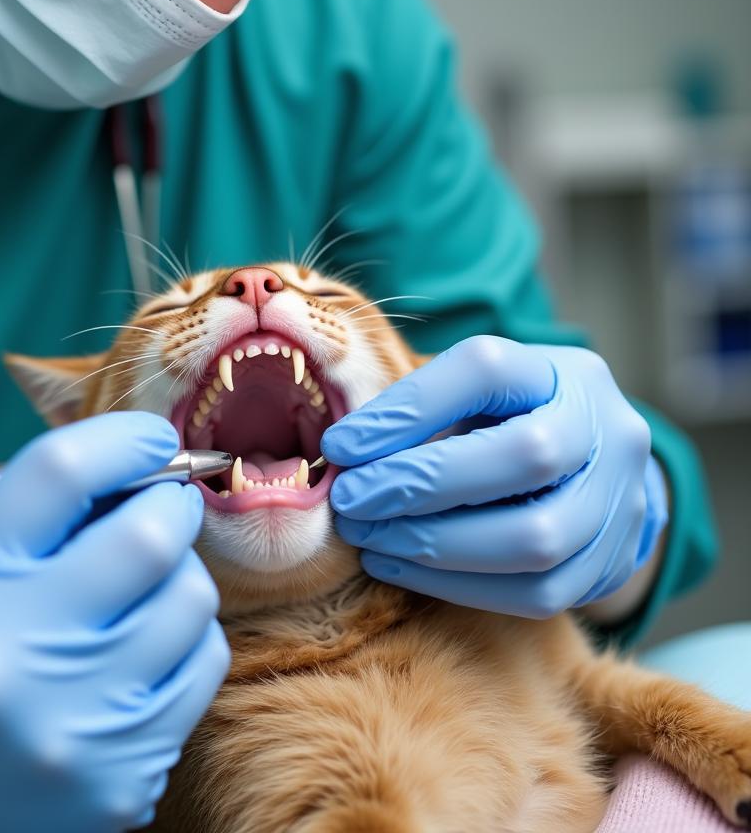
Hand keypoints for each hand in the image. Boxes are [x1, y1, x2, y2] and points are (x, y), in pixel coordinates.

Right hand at [0, 413, 228, 832]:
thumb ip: (37, 511)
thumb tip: (142, 463)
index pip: (59, 473)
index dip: (123, 438)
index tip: (150, 437)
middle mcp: (4, 657)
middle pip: (147, 536)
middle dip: (171, 505)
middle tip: (164, 507)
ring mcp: (69, 726)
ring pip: (190, 597)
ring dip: (180, 576)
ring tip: (141, 591)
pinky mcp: (120, 776)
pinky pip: (203, 663)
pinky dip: (185, 639)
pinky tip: (142, 652)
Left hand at [322, 336, 668, 619]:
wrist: (592, 472)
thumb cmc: (506, 424)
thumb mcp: (470, 396)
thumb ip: (417, 412)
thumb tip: (343, 453)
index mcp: (563, 371)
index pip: (488, 370)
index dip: (408, 409)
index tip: (340, 445)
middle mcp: (606, 429)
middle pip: (526, 455)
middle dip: (421, 484)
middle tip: (350, 501)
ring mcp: (620, 500)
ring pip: (536, 537)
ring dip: (434, 544)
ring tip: (368, 538)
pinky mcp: (611, 564)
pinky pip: (536, 592)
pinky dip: (455, 584)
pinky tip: (398, 565)